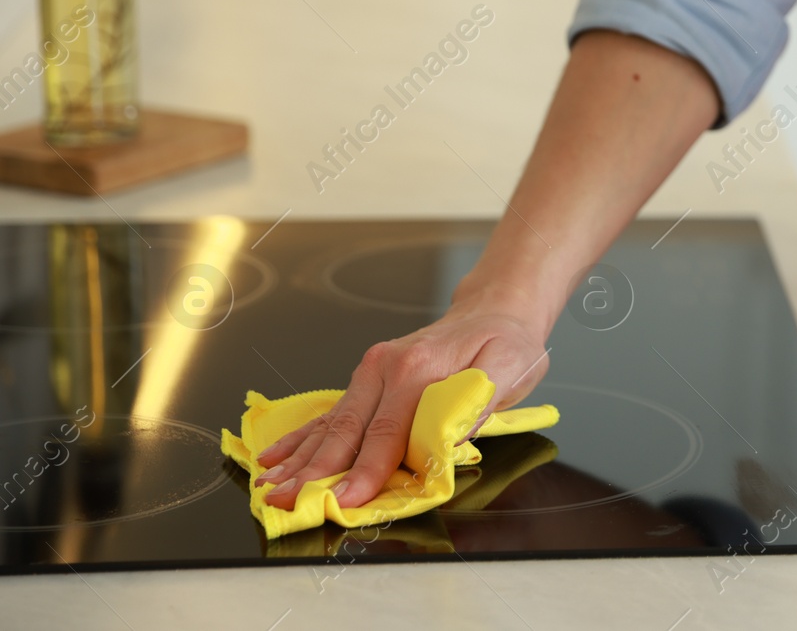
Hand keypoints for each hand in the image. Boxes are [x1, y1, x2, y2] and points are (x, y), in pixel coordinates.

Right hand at [254, 285, 551, 510]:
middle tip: (287, 504)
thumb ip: (478, 401)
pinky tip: (275, 457)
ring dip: (299, 459)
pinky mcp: (369, 380)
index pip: (385, 431)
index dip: (364, 471)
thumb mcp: (509, 368)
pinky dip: (302, 438)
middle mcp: (385, 366)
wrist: (495, 310)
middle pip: (346, 430)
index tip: (345, 501)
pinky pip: (331, 413)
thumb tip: (445, 439)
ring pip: (331, 424)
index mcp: (417, 367)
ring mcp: (372, 371)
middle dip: (314, 472)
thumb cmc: (505, 343)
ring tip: (269, 487)